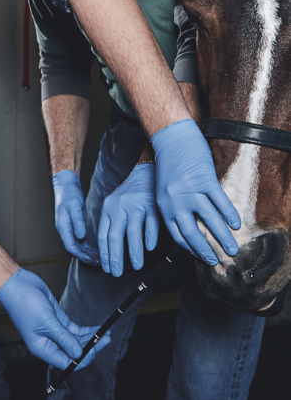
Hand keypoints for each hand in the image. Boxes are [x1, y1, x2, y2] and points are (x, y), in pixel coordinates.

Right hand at [0, 267, 109, 369]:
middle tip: (106, 339)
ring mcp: (54, 331)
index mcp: (43, 349)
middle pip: (73, 351)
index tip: (95, 349)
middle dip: (91, 347)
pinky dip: (85, 330)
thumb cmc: (25, 303)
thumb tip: (79, 354)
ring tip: (106, 333)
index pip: (67, 362)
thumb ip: (64, 339)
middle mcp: (49, 342)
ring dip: (90, 338)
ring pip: (75, 340)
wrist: (16, 284)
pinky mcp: (57, 319)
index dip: (82, 359)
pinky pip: (74, 330)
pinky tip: (96, 328)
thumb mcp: (47, 323)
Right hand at [52, 170, 98, 263]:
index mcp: (62, 226)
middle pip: (75, 250)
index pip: (70, 246)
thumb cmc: (69, 194)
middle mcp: (66, 230)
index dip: (81, 255)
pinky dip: (89, 247)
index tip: (91, 259)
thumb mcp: (73, 206)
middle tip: (100, 262)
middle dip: (86, 257)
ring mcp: (71, 229)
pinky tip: (98, 249)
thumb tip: (80, 236)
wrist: (66, 186)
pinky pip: (82, 241)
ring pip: (79, 247)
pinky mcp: (76, 227)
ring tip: (101, 259)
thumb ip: (77, 221)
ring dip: (89, 254)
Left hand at [98, 164, 159, 275]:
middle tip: (117, 273)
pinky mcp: (152, 205)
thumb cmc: (130, 193)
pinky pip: (150, 224)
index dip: (104, 253)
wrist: (146, 172)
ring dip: (134, 252)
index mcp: (108, 208)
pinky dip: (149, 237)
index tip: (106, 267)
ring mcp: (135, 205)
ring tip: (136, 265)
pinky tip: (149, 248)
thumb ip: (111, 222)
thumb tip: (108, 250)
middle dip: (115, 258)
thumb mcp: (114, 204)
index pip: (103, 234)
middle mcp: (119, 207)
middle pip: (115, 237)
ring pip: (133, 233)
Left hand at [151, 120, 239, 264]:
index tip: (201, 257)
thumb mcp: (164, 189)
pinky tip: (236, 224)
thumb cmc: (169, 164)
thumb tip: (190, 228)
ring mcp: (191, 190)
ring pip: (210, 220)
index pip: (177, 235)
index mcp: (164, 205)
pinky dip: (229, 215)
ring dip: (223, 237)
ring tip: (233, 249)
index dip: (191, 249)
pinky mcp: (205, 179)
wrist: (172, 138)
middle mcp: (176, 201)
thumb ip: (174, 207)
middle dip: (206, 251)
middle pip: (193, 233)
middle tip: (217, 262)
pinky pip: (220, 202)